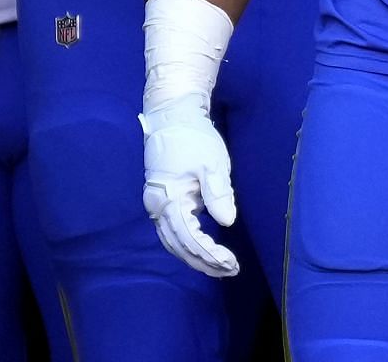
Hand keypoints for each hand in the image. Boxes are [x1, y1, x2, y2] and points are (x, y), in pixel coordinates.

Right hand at [141, 103, 240, 277]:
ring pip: (173, 241)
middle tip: (229, 271)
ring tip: (219, 268)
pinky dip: (187, 244)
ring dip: (195, 257)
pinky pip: (173, 230)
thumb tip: (227, 222)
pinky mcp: (162, 199)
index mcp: (168, 200)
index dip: (210, 254)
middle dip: (203, 262)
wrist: (172, 116)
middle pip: (179, 246)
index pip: (190, 237)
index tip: (231, 263)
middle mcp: (157, 207)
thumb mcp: (212, 163)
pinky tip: (203, 250)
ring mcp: (157, 204)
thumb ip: (218, 193)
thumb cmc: (193, 137)